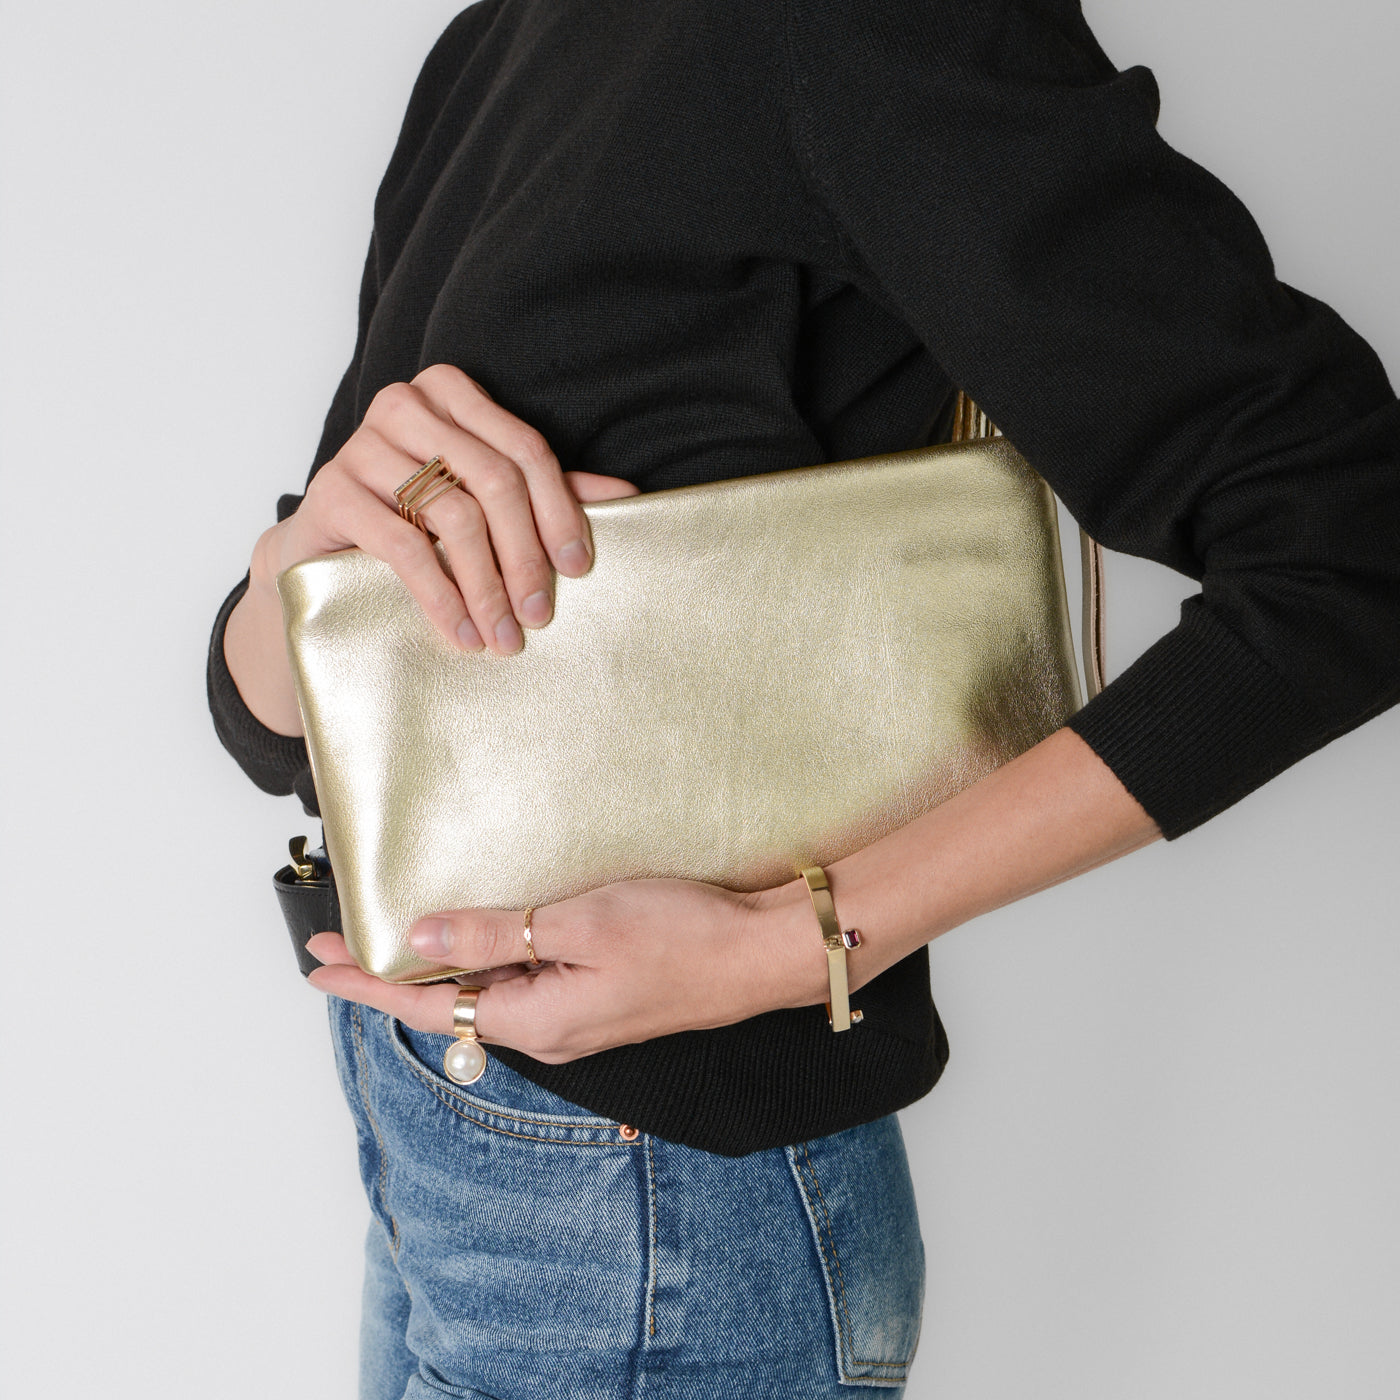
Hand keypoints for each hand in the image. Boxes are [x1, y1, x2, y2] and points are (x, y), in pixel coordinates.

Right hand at [255, 363, 637, 655]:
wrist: (321, 549)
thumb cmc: (412, 518)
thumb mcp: (482, 500)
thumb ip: (546, 491)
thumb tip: (628, 496)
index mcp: (452, 393)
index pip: (525, 449)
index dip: (558, 511)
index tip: (578, 568)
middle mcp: (405, 404)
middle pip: (494, 481)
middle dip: (524, 557)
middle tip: (540, 615)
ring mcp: (362, 444)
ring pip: (452, 515)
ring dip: (486, 586)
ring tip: (502, 636)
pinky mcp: (332, 491)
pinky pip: (402, 546)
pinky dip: (440, 596)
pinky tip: (461, 631)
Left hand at [303, 878, 830, 1062]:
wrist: (761, 954)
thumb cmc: (683, 936)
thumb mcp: (578, 922)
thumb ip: (497, 928)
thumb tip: (425, 933)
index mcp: (538, 1019)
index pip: (429, 1004)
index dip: (369, 984)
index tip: (320, 967)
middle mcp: (550, 1029)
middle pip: (453, 1002)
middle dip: (394, 973)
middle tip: (339, 947)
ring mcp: (575, 1016)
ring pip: (489, 990)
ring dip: (440, 964)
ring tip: (398, 937)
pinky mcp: (598, 996)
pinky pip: (524, 981)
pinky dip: (487, 957)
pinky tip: (481, 933)